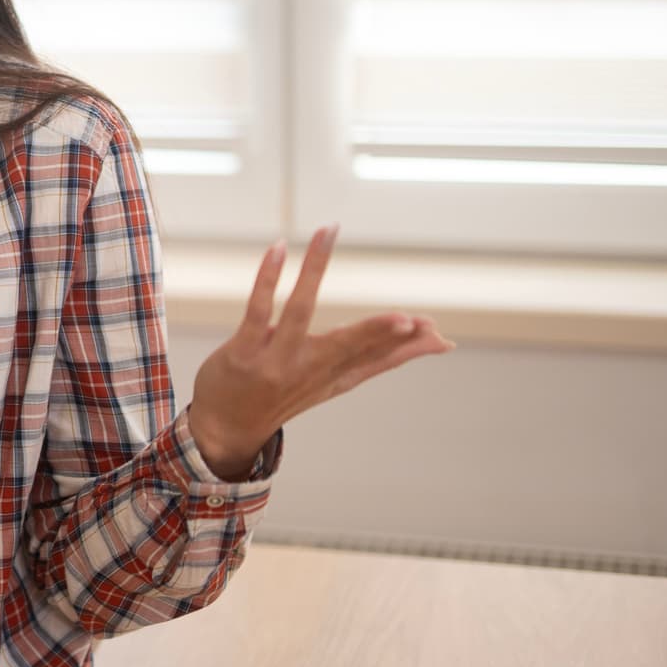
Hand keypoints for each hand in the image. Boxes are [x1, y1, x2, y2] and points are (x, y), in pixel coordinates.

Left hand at [189, 225, 452, 478]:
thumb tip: (406, 335)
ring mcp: (272, 361)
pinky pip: (257, 309)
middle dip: (379, 332)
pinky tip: (281, 247)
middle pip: (347, 346)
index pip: (376, 364)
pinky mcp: (242, 353)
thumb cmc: (279, 397)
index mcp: (331, 378)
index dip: (407, 352)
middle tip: (411, 319)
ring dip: (315, 272)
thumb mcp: (324, 384)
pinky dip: (269, 276)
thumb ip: (363, 357)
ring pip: (298, 312)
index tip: (442, 339)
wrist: (224, 431)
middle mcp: (305, 370)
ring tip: (330, 235)